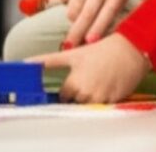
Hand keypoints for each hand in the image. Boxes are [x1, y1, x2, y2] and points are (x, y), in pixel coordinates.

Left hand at [27, 33, 150, 103]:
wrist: (129, 50)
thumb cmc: (100, 50)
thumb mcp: (72, 54)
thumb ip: (47, 61)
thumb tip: (26, 63)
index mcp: (74, 83)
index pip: (64, 96)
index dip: (68, 87)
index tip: (75, 79)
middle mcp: (86, 94)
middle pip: (76, 101)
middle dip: (79, 92)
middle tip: (88, 76)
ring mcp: (101, 99)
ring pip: (89, 105)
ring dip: (91, 96)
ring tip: (98, 79)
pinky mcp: (114, 101)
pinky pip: (104, 105)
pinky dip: (105, 97)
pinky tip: (108, 83)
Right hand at [51, 0, 129, 47]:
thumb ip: (112, 15)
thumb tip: (99, 37)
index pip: (106, 14)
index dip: (97, 29)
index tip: (89, 42)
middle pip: (86, 13)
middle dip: (77, 32)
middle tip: (70, 45)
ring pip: (72, 6)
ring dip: (71, 16)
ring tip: (75, 18)